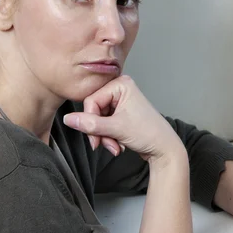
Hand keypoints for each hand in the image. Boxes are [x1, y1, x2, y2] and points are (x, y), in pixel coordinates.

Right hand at [63, 75, 183, 163]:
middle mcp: (121, 89)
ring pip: (98, 119)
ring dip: (103, 136)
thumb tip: (67, 119)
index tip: (95, 139)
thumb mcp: (115, 129)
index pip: (91, 101)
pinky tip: (118, 145)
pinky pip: (105, 123)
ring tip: (115, 147)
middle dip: (98, 131)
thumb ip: (90, 124)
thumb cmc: (148, 134)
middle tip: (104, 145)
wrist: (164, 149)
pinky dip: (108, 137)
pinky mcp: (122, 112)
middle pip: (94, 111)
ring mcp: (121, 101)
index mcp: (121, 84)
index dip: (89, 121)